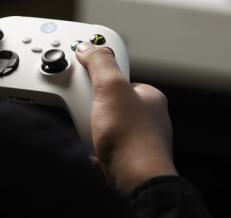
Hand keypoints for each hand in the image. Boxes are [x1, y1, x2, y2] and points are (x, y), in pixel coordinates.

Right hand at [75, 40, 178, 193]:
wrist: (135, 183)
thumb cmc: (133, 139)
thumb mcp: (112, 87)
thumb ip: (100, 63)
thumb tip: (90, 47)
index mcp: (148, 96)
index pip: (119, 73)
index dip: (98, 71)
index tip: (81, 67)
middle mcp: (145, 118)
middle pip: (106, 99)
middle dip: (90, 105)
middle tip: (86, 109)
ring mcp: (135, 140)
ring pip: (101, 124)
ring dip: (89, 128)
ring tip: (90, 133)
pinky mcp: (124, 160)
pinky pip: (100, 147)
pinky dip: (91, 149)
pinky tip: (90, 150)